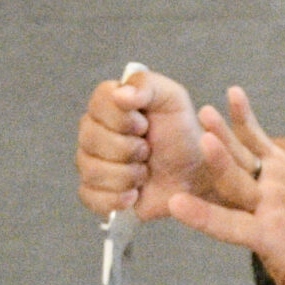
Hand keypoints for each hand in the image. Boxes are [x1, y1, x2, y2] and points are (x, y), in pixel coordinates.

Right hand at [78, 68, 220, 220]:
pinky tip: (134, 194)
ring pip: (91, 169)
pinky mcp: (95, 193)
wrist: (195, 176)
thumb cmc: (182, 134)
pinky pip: (89, 196)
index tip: (144, 125)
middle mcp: (93, 131)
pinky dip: (116, 198)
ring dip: (126, 175)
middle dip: (128, 148)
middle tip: (148, 150)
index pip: (98, 103)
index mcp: (108, 104)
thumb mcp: (172, 99)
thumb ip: (146, 85)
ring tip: (144, 172)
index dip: (122, 118)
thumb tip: (119, 94)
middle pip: (90, 138)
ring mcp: (90, 162)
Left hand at [163, 87, 284, 284]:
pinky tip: (234, 94)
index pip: (229, 227)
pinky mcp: (275, 166)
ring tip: (205, 112)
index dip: (204, 216)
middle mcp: (256, 208)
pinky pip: (257, 140)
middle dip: (218, 163)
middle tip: (202, 141)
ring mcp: (263, 185)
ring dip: (222, 134)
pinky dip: (245, 119)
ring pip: (238, 157)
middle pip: (232, 185)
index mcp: (262, 238)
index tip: (175, 204)